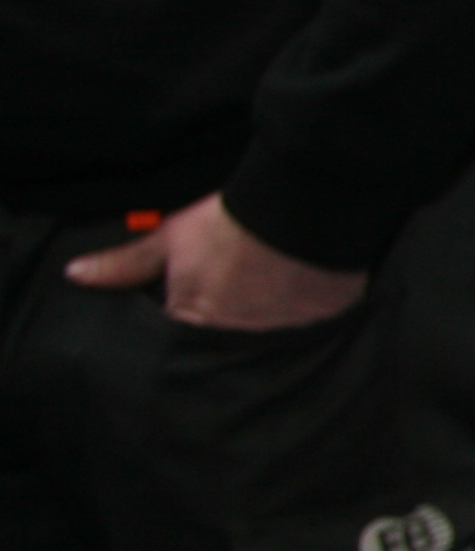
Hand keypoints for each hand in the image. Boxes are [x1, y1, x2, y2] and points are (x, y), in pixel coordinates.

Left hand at [62, 195, 367, 329]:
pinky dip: (306, 317)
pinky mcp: (323, 321)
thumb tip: (75, 275)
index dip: (185, 321)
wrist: (299, 205)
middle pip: (224, 345)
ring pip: (268, 341)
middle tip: (236, 298)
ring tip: (270, 296)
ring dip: (265, 325)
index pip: (180, 339)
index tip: (196, 304)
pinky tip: (305, 296)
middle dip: (225, 328)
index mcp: (197, 321)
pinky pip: (311, 330)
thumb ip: (126, 264)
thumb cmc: (231, 223)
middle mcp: (238, 338)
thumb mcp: (171, 239)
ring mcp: (284, 333)